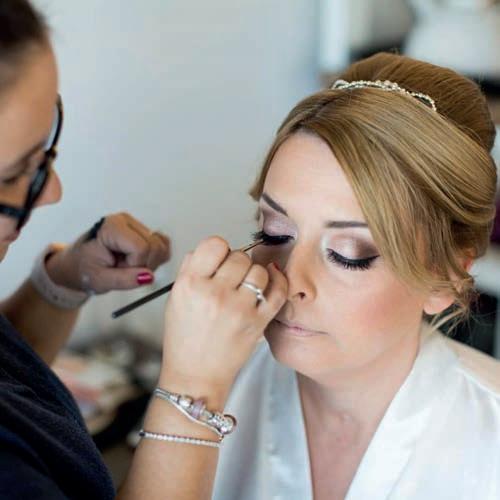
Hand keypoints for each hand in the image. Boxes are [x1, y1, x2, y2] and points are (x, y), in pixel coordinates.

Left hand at [46, 212, 170, 293]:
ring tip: (128, 265)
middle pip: (154, 246)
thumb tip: (149, 276)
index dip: (136, 265)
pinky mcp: (143, 230)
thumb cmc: (83, 269)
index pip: (142, 247)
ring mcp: (136, 224)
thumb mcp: (100, 280)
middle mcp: (126, 221)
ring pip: (161, 246)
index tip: (119, 269)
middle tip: (123, 269)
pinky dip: (155, 258)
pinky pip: (163, 244)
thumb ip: (124, 279)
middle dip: (144, 264)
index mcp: (111, 227)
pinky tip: (138, 262)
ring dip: (149, 262)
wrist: (76, 264)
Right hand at [160, 236, 287, 391]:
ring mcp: (239, 308)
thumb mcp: (175, 298)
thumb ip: (191, 269)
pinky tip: (271, 282)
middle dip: (237, 263)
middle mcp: (215, 293)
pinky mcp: (258, 322)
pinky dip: (278, 282)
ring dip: (255, 275)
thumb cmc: (184, 339)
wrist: (195, 375)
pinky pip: (278, 290)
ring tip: (246, 287)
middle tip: (232, 278)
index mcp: (190, 284)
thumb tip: (209, 249)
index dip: (219, 249)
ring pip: (260, 270)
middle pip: (240, 256)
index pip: (215, 243)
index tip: (219, 258)